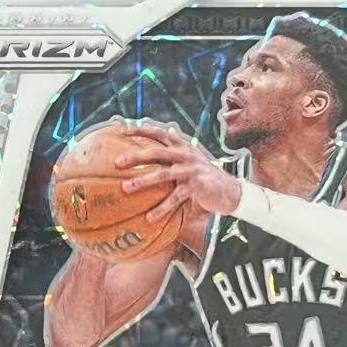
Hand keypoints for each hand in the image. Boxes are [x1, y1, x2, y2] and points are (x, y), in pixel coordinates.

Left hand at [114, 121, 241, 220]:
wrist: (229, 190)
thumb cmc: (203, 176)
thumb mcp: (190, 159)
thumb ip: (176, 149)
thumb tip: (166, 129)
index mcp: (182, 146)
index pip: (160, 133)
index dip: (142, 130)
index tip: (123, 130)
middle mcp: (186, 154)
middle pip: (157, 152)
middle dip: (136, 156)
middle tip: (117, 163)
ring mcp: (191, 170)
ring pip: (162, 174)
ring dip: (143, 181)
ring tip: (126, 188)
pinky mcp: (196, 186)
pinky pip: (175, 198)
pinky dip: (162, 208)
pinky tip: (149, 218)